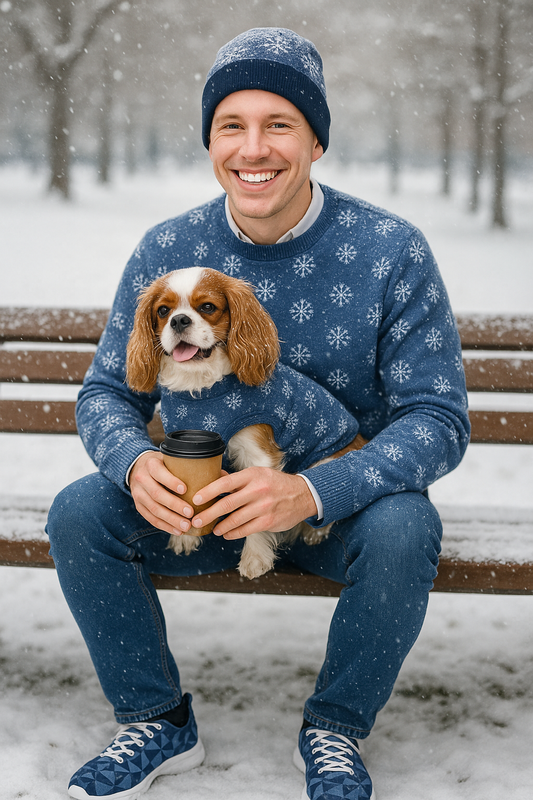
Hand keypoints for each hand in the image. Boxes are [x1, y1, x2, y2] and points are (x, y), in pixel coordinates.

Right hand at [129, 451, 194, 534]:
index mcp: (151, 464)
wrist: (138, 468)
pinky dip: (165, 526)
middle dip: (174, 505)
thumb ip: (188, 465)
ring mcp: (138, 494)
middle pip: (157, 494)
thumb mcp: (170, 459)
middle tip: (190, 513)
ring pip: (154, 509)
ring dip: (171, 520)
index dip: (171, 482)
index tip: (185, 490)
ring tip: (186, 526)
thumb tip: (219, 473)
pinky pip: (151, 518)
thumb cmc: (162, 464)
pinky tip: (177, 530)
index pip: (159, 473)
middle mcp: (142, 478)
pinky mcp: (139, 506)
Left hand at [189, 468, 317, 539]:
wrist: (303, 495)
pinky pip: (245, 530)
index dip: (208, 491)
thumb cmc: (276, 483)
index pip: (225, 483)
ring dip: (220, 526)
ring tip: (212, 529)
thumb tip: (216, 477)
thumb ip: (237, 479)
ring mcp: (264, 507)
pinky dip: (233, 533)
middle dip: (208, 513)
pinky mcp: (269, 521)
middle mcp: (258, 490)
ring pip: (235, 519)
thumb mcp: (258, 475)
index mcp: (252, 475)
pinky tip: (226, 534)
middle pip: (227, 503)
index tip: (195, 499)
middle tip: (196, 520)